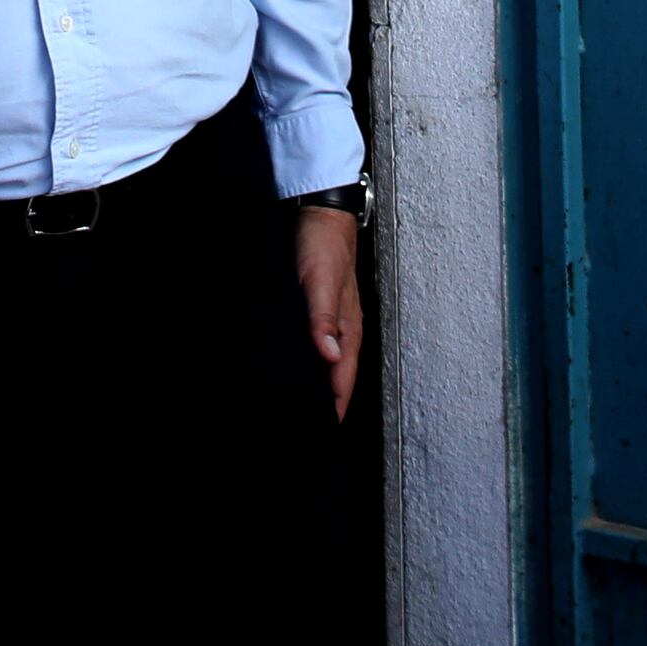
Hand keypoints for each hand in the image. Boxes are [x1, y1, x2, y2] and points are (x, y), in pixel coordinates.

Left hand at [294, 202, 363, 420]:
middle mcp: (344, 329)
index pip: (342, 379)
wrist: (319, 212)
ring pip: (328, 363)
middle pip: (337, 376)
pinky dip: (309, 363)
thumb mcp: (319, 282)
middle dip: (326, 403)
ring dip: (318, 384)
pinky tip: (296, 368)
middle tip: (308, 429)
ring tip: (302, 408)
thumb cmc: (322, 246)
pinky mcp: (319, 310)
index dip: (333, 407)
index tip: (323, 433)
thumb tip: (329, 358)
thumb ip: (323, 320)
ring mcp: (333, 320)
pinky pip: (317, 346)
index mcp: (350, 328)